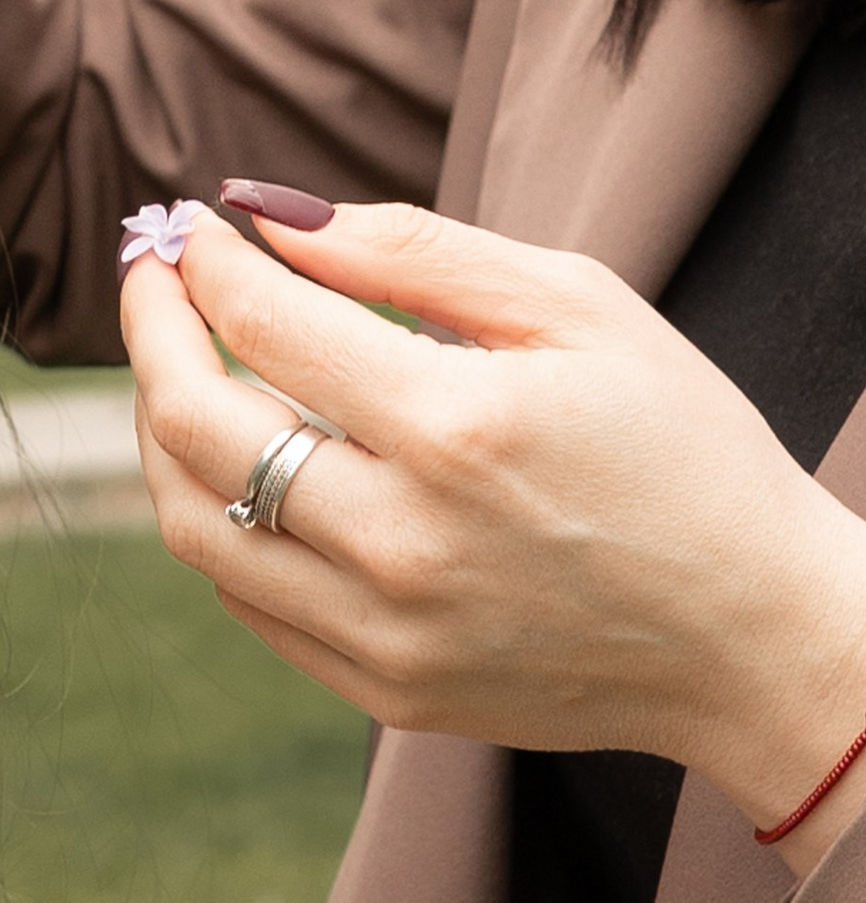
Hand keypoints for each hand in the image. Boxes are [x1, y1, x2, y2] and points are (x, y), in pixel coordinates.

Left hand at [122, 198, 865, 872]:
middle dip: (153, 335)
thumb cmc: (680, 450)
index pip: (267, 326)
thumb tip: (270, 214)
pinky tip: (245, 465)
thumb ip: (418, 253)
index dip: (207, 264)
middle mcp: (403, 542)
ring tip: (180, 370)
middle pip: (198, 429)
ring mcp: (384, 631)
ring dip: (162, 435)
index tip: (194, 227)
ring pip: (196, 526)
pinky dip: (220, 519)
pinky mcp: (382, 688)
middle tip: (152, 281)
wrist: (749, 635)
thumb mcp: (581, 310)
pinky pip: (248, 598)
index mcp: (458, 430)